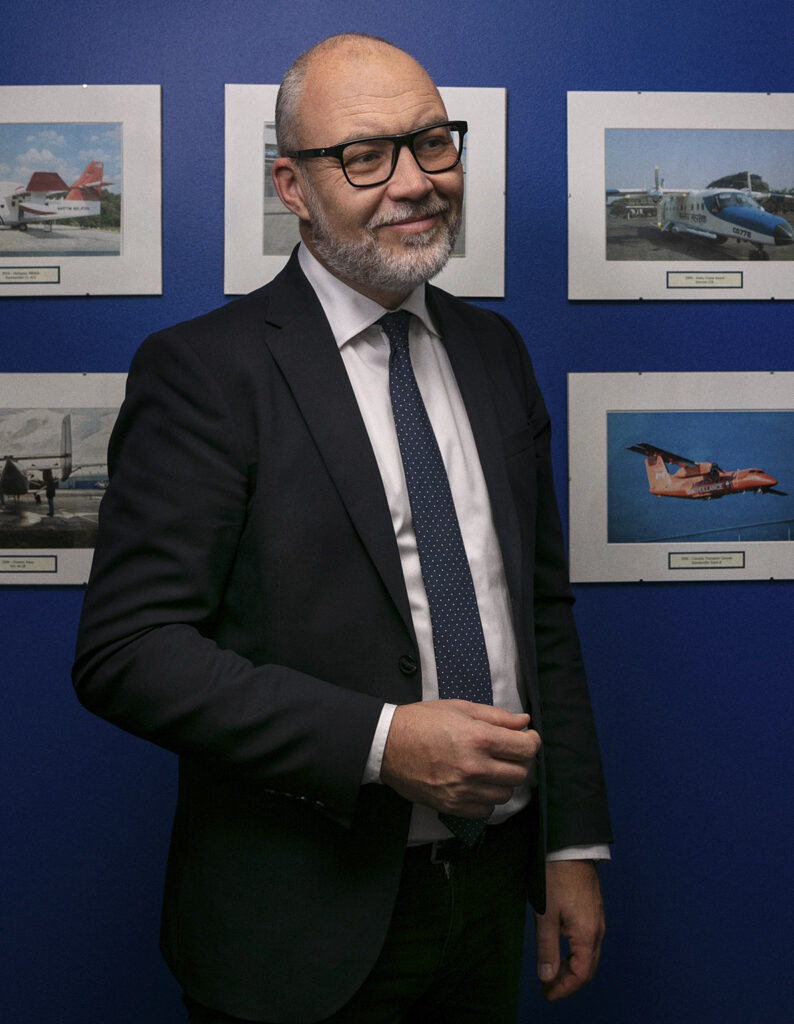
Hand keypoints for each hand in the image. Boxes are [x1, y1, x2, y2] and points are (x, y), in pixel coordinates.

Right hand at [380, 699, 539, 817]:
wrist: (387, 745)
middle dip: (519, 760)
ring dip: (504, 780)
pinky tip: (477, 783)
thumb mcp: (460, 708)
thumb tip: (523, 721)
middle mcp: (475, 767)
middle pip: (520, 773)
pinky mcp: (453, 806)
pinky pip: (486, 809)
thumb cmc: (421, 722)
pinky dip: (487, 798)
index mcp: (479, 738)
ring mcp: (464, 790)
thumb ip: (496, 716)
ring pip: (506, 794)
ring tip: (491, 767)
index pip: (525, 748)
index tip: (527, 738)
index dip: (532, 741)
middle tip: (508, 751)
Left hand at [534, 860, 604, 1000]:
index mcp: (588, 935)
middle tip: (547, 989)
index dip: (564, 989)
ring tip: (551, 972)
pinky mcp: (594, 913)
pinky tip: (561, 951)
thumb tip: (547, 977)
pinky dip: (575, 955)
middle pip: (587, 969)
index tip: (546, 994)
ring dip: (571, 969)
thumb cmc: (557, 877)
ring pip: (588, 956)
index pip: (580, 975)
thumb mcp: (546, 914)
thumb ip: (547, 948)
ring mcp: (598, 921)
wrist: (570, 848)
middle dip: (568, 983)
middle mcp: (598, 931)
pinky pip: (588, 943)